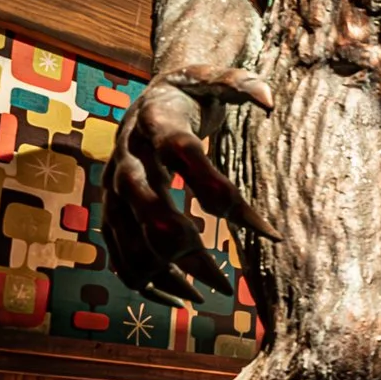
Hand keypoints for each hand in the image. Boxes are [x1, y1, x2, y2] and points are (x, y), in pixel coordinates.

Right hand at [103, 65, 277, 306]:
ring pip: (129, 240)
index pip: (187, 158)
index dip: (225, 195)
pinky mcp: (110, 208)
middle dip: (188, 251)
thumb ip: (241, 84)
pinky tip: (181, 300)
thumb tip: (270, 101)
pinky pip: (117, 252)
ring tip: (208, 297)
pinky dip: (145, 282)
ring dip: (166, 275)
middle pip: (150, 211)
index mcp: (155, 123)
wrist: (148, 98)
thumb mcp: (214, 79)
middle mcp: (128, 157)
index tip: (268, 232)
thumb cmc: (191, 93)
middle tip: (228, 284)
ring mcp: (113, 187)